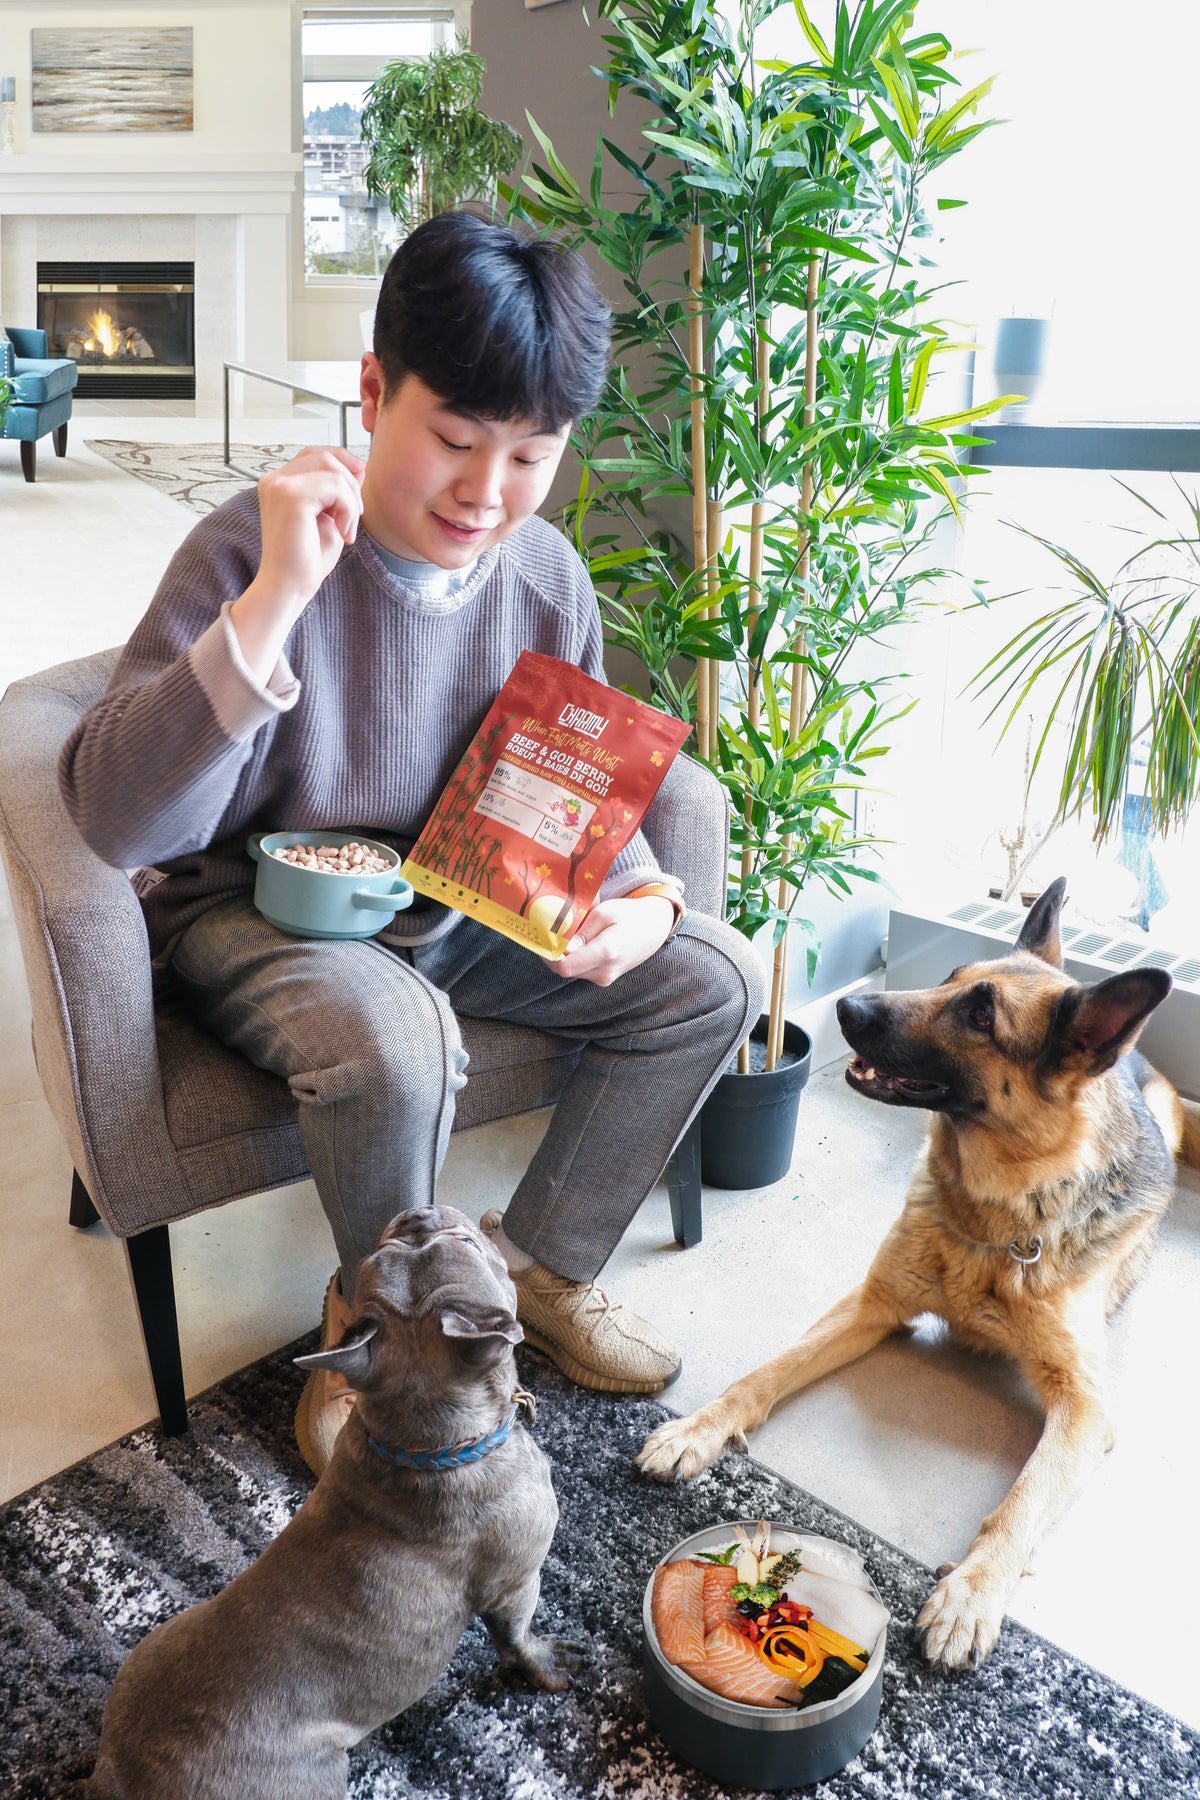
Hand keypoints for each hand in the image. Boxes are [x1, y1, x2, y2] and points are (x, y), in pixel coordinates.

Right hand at [230, 446, 365, 681]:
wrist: (287, 589)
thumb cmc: (305, 561)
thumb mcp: (328, 518)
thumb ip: (339, 492)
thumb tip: (359, 467)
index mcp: (278, 483)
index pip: (315, 455)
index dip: (342, 465)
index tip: (357, 495)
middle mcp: (273, 480)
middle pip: (325, 457)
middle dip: (350, 484)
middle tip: (354, 519)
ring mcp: (279, 486)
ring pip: (333, 470)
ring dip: (351, 500)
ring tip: (346, 529)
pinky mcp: (291, 497)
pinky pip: (336, 487)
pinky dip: (348, 509)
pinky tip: (343, 534)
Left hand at [553, 896, 675, 986]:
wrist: (655, 927)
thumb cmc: (629, 915)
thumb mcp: (604, 913)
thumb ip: (582, 932)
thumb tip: (563, 948)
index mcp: (605, 953)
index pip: (565, 966)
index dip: (549, 954)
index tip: (543, 937)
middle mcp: (605, 971)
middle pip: (564, 970)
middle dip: (553, 953)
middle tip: (547, 933)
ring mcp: (605, 978)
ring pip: (571, 971)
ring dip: (564, 956)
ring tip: (564, 934)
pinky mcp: (605, 978)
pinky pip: (581, 971)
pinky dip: (574, 959)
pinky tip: (576, 943)